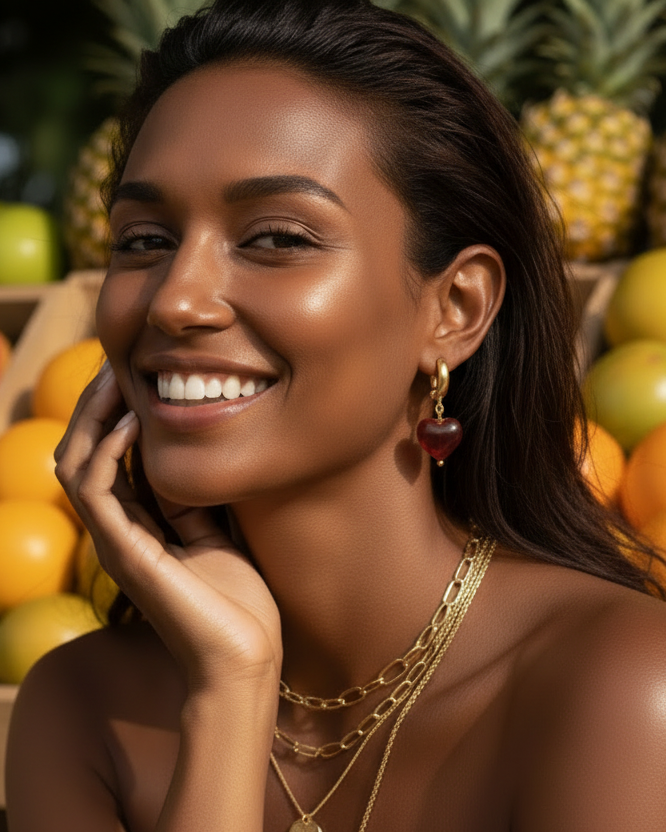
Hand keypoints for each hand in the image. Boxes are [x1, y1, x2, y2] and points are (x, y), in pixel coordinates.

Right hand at [55, 363, 282, 692]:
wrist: (242, 656)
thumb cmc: (238, 598)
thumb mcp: (220, 527)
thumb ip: (200, 492)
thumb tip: (204, 443)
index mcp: (139, 521)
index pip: (109, 452)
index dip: (116, 408)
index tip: (139, 367)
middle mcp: (118, 528)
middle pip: (83, 449)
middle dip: (97, 402)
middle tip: (118, 359)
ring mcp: (114, 541)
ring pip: (76, 462)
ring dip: (93, 415)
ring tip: (117, 376)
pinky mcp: (122, 553)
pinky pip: (95, 489)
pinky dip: (107, 451)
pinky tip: (130, 423)